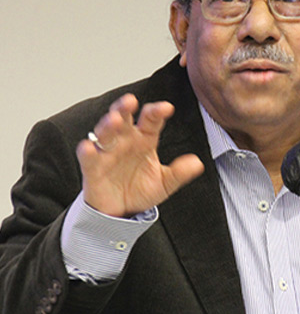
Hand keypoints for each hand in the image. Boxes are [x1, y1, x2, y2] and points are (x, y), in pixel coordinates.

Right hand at [76, 94, 203, 217]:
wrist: (121, 212)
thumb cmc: (140, 189)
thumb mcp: (164, 183)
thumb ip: (179, 172)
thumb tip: (198, 163)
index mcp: (145, 139)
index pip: (151, 120)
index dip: (157, 112)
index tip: (167, 108)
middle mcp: (125, 140)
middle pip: (123, 118)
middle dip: (125, 108)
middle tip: (131, 101)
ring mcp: (108, 152)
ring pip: (105, 132)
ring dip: (108, 124)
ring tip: (115, 120)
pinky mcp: (92, 167)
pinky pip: (88, 156)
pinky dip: (87, 151)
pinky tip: (89, 146)